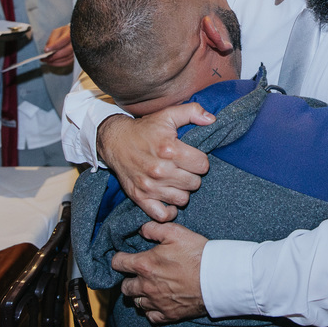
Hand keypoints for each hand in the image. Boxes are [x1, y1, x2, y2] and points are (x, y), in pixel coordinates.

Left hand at [42, 25, 73, 66]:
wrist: (71, 36)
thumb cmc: (63, 34)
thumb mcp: (56, 33)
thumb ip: (52, 40)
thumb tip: (47, 50)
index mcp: (71, 32)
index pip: (65, 39)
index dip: (55, 45)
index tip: (46, 50)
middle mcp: (77, 41)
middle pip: (68, 50)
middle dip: (56, 56)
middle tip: (46, 59)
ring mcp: (78, 49)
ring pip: (68, 57)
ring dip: (57, 61)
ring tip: (47, 61)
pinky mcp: (76, 56)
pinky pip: (68, 61)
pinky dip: (59, 63)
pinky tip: (53, 63)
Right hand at [96, 105, 213, 221]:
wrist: (116, 141)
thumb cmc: (144, 129)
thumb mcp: (168, 115)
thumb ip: (192, 112)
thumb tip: (212, 119)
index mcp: (169, 149)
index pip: (202, 165)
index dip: (201, 161)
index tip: (193, 158)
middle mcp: (160, 170)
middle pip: (194, 183)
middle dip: (192, 175)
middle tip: (184, 169)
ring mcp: (149, 186)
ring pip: (182, 199)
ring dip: (182, 191)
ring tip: (177, 181)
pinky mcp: (140, 197)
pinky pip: (162, 214)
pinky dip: (169, 210)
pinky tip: (169, 198)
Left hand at [113, 222, 207, 323]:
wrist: (217, 278)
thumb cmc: (197, 254)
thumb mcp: (176, 232)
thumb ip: (154, 228)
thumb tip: (141, 230)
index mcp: (145, 265)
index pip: (118, 263)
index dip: (119, 259)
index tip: (124, 258)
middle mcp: (146, 286)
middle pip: (124, 287)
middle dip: (128, 279)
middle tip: (138, 274)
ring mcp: (156, 303)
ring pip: (136, 302)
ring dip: (139, 295)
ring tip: (147, 288)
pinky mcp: (168, 314)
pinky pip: (150, 316)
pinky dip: (150, 310)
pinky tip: (157, 302)